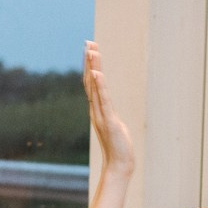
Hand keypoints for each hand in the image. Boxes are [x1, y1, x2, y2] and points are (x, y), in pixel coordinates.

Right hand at [82, 40, 134, 173]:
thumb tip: (108, 110)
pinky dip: (100, 87)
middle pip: (91, 81)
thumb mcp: (114, 126)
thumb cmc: (118, 147)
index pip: (92, 84)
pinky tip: (98, 74)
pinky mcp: (109, 121)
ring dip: (94, 68)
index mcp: (98, 109)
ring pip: (96, 87)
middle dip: (90, 62)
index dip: (91, 67)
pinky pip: (103, 101)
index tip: (90, 50)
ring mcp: (101, 115)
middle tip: (88, 43)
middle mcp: (96, 110)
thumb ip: (109, 115)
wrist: (119, 165)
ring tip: (91, 51)